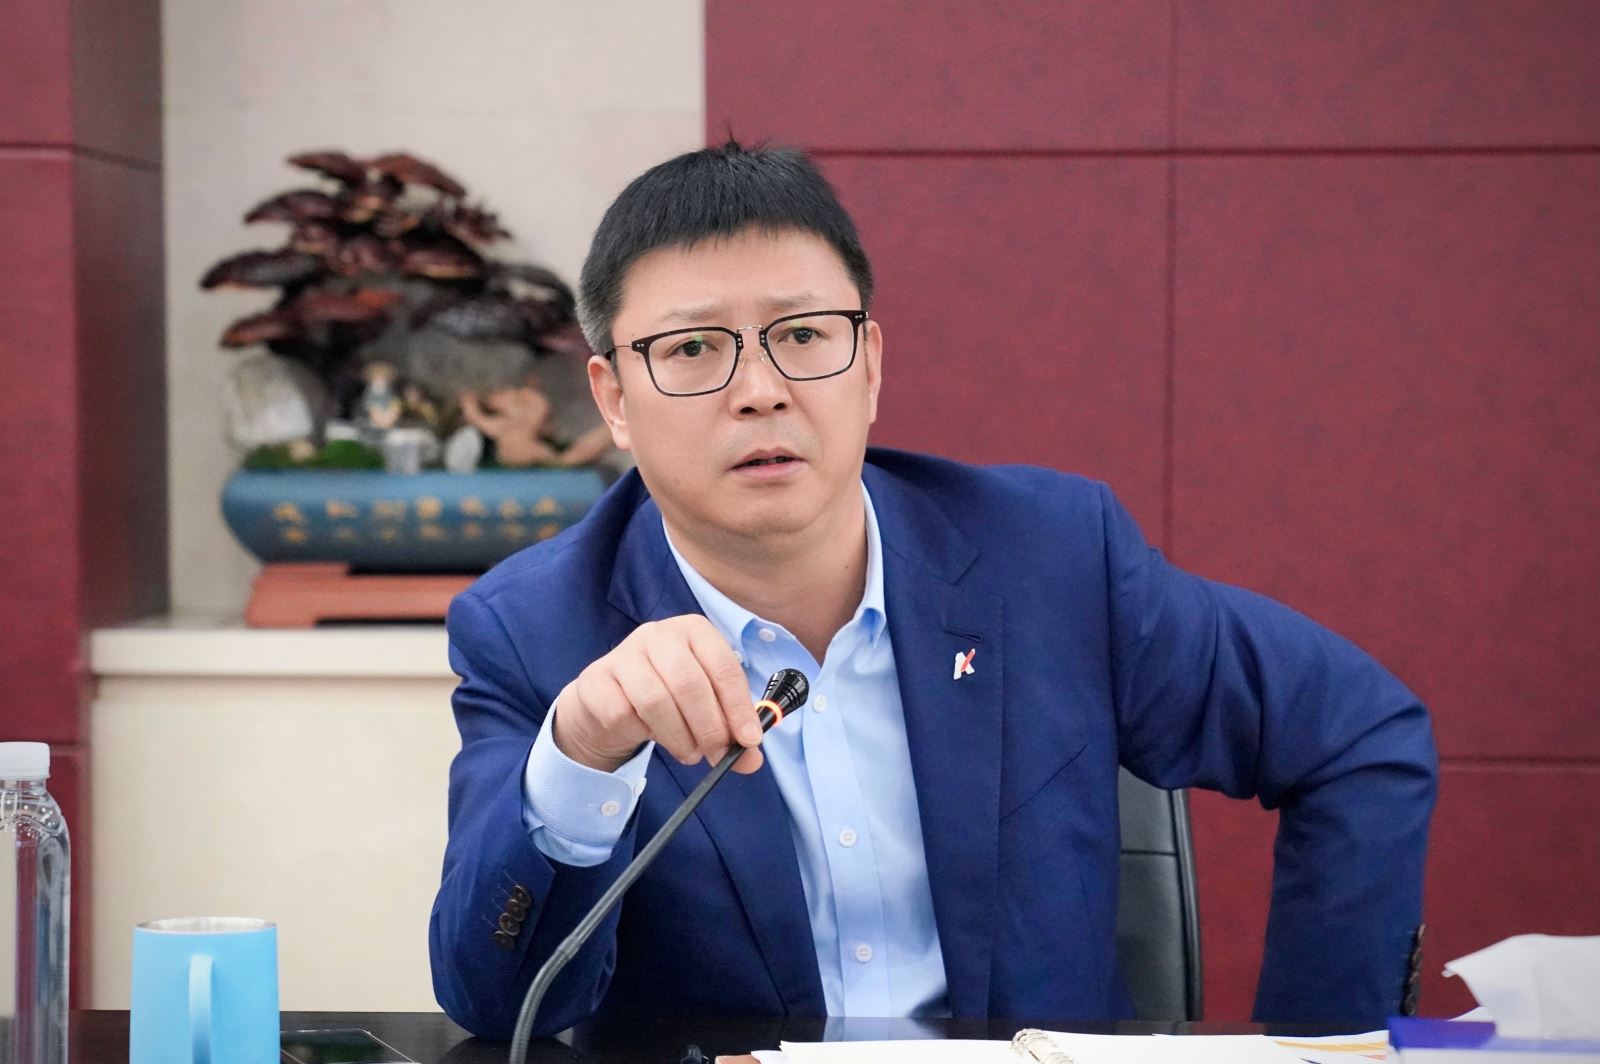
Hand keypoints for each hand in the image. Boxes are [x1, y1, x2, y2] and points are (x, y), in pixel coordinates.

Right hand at [552, 615, 763, 774]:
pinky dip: (642, 733)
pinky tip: (649, 734)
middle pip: (689, 683)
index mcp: (694, 631)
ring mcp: (624, 653)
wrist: (610, 700)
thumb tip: (750, 761)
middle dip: (709, 727)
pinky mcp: (596, 679)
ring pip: (655, 700)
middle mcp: (659, 634)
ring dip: (678, 736)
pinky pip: (622, 714)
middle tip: (717, 756)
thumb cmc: (669, 697)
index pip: (724, 667)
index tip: (748, 742)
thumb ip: (731, 730)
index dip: (738, 707)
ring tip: (688, 752)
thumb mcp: (705, 706)